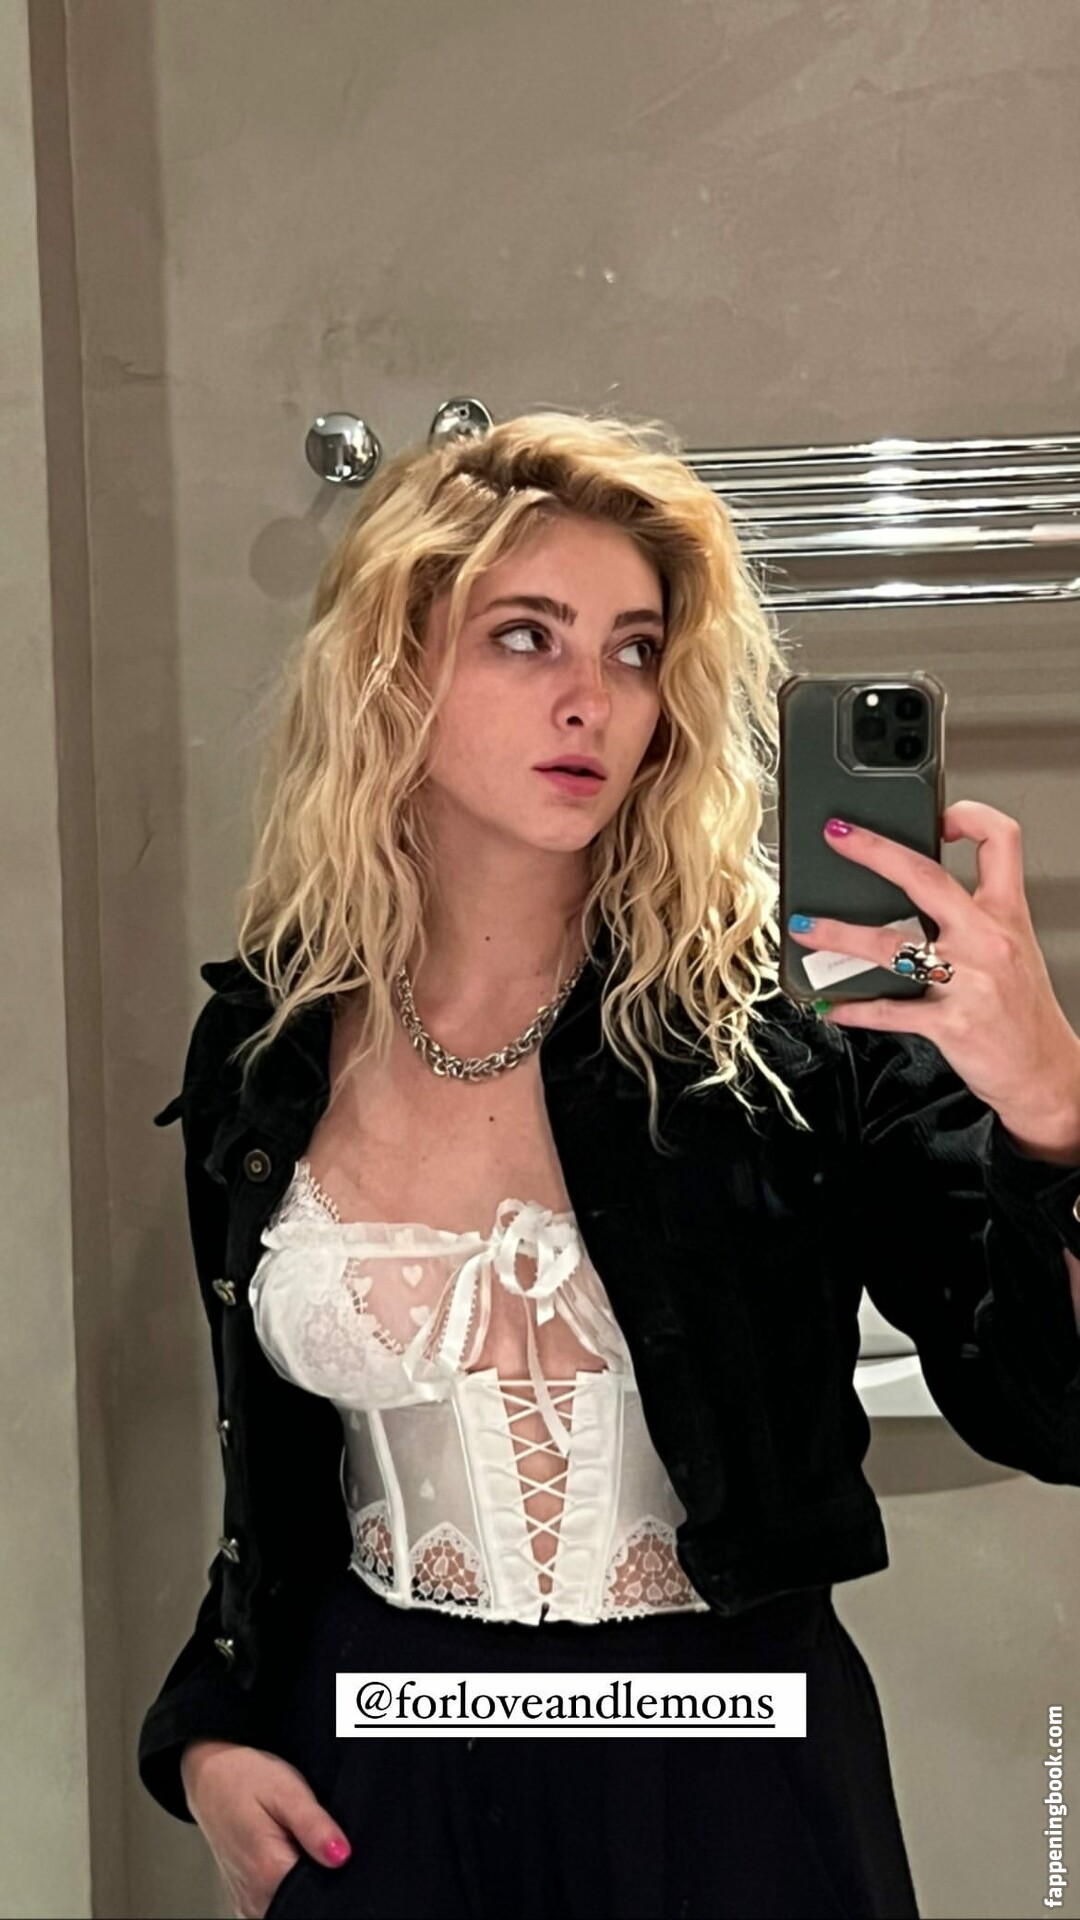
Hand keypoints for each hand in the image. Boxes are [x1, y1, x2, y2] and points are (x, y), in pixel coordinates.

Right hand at [180, 1738, 351, 1919]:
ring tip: (294, 1844)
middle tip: (308, 1837)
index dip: (333, 1869)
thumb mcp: (287, 1791)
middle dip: (317, 1875)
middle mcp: (255, 1897)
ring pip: (290, 1905)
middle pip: (305, 1901)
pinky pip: (275, 1905)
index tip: (327, 1843)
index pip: (320, 1892)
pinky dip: (286, 1887)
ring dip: (301, 1881)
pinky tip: (285, 1857)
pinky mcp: (245, 1902)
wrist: (210, 1779)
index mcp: (268, 1872)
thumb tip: (341, 1856)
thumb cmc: (246, 1779)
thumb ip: (314, 1826)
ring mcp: (247, 1904)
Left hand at [786, 799, 1079, 1134]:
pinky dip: (855, 1008)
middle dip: (874, 851)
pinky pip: (890, 1011)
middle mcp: (987, 940)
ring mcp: (968, 982)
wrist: (1046, 1074)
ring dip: (840, 934)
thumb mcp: (1014, 949)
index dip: (970, 815)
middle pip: (926, 877)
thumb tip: (916, 893)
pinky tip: (832, 1005)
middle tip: (837, 835)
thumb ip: (974, 916)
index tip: (939, 813)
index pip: (999, 842)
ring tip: (806, 927)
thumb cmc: (1024, 1013)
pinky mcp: (950, 1024)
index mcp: (1006, 914)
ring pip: (892, 946)